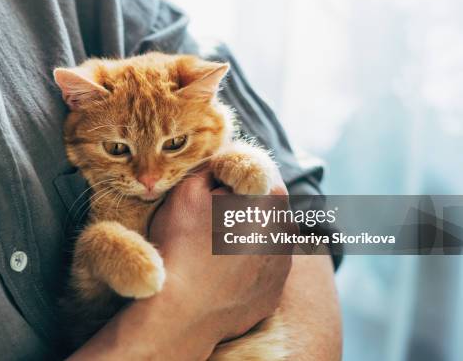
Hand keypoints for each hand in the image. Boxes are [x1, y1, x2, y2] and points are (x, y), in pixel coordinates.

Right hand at [149, 169, 290, 341]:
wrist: (182, 310)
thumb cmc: (183, 244)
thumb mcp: (189, 189)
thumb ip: (215, 165)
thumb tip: (226, 160)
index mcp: (273, 200)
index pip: (258, 175)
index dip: (233, 180)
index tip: (212, 193)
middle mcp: (288, 232)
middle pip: (263, 209)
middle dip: (241, 210)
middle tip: (206, 223)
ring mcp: (283, 268)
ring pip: (263, 241)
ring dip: (244, 239)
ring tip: (209, 251)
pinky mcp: (273, 295)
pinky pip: (259, 272)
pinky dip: (243, 269)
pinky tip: (217, 274)